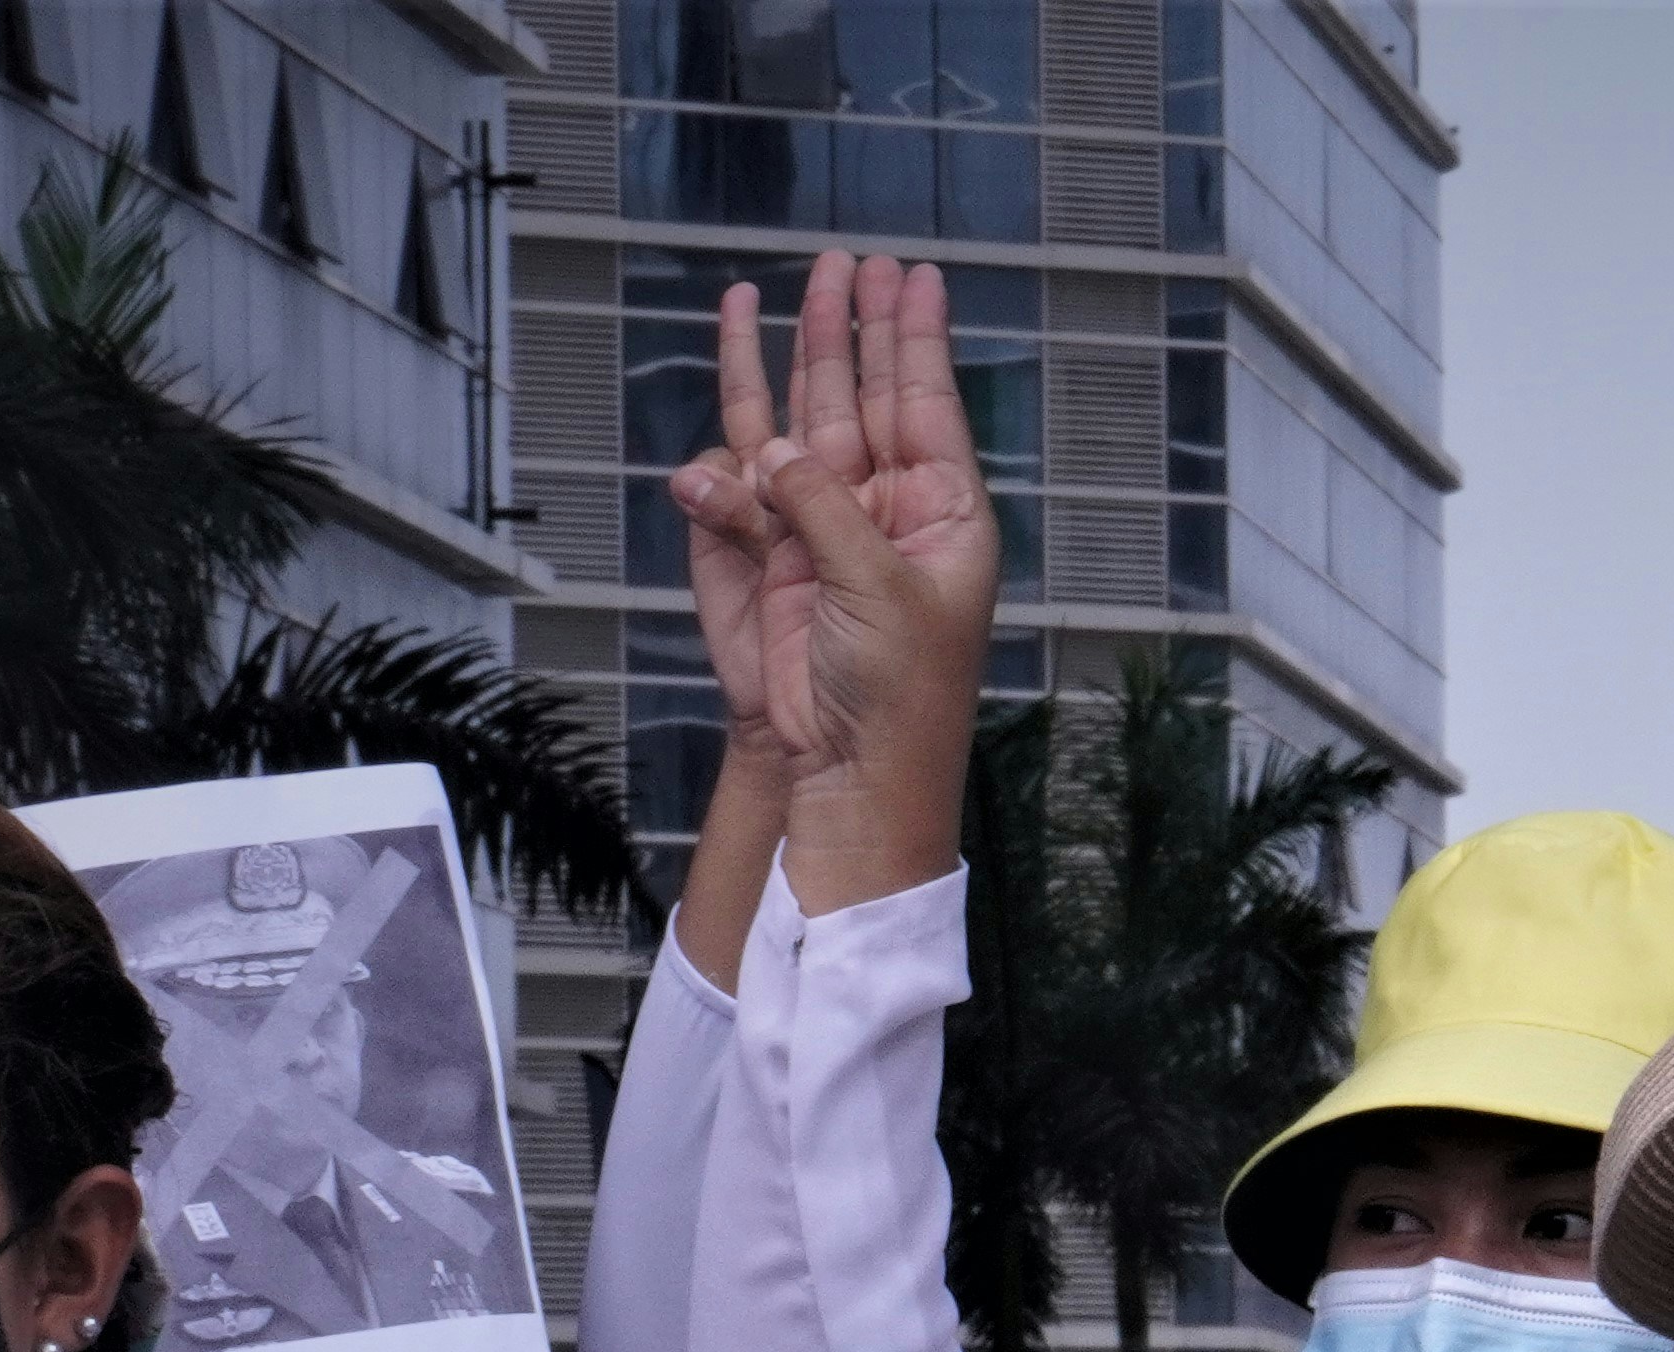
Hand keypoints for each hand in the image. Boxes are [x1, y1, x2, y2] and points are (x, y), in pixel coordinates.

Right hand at [673, 250, 999, 905]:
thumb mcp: (878, 588)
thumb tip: (767, 449)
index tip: (915, 275)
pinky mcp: (764, 554)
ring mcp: (821, 526)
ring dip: (796, 358)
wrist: (842, 768)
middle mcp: (884, 508)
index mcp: (942, 514)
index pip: (926, 405)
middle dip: (855, 330)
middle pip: (863, 397)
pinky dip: (730, 449)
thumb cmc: (896, 691)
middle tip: (851, 261)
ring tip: (796, 287)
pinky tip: (735, 407)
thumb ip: (822, 507)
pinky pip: (741, 480)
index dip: (915, 340)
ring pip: (802, 423)